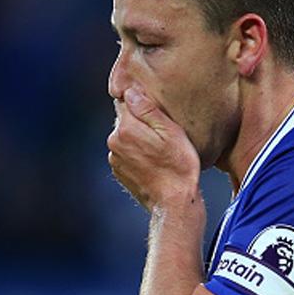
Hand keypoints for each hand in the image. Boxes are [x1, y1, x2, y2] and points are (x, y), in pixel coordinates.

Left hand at [107, 88, 201, 209]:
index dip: (140, 99)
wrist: (174, 203)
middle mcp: (114, 141)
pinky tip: (154, 161)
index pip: (126, 100)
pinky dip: (137, 153)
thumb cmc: (179, 166)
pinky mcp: (119, 172)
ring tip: (160, 148)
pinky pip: (126, 153)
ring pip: (126, 137)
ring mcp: (115, 158)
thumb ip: (148, 109)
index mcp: (126, 128)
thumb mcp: (171, 132)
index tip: (155, 106)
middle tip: (163, 131)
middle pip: (125, 119)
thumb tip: (130, 91)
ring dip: (139, 138)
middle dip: (140, 121)